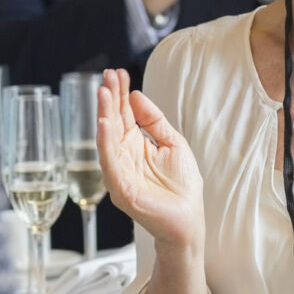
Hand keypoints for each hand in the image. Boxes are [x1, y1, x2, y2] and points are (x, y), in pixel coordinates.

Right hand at [96, 69, 204, 250]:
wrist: (189, 220)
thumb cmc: (182, 186)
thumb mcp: (172, 143)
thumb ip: (155, 120)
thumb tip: (136, 95)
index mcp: (135, 145)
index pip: (123, 114)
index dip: (120, 94)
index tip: (118, 72)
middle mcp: (123, 156)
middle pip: (112, 122)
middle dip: (109, 99)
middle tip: (107, 76)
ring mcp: (119, 172)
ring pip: (107, 139)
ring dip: (104, 115)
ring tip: (103, 93)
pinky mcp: (121, 189)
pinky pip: (110, 163)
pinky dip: (105, 143)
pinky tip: (105, 124)